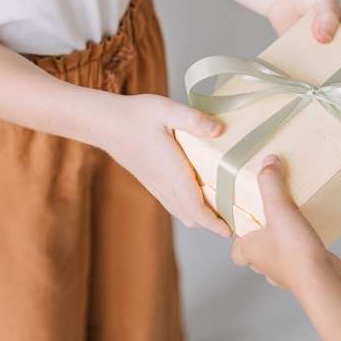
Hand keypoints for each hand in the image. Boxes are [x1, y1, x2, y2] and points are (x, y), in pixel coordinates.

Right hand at [95, 93, 230, 236]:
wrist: (104, 123)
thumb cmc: (135, 115)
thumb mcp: (166, 109)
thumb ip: (194, 120)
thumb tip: (220, 130)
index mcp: (171, 171)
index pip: (194, 207)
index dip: (212, 222)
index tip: (229, 230)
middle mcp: (163, 183)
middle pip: (190, 215)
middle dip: (212, 223)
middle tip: (236, 220)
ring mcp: (155, 184)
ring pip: (181, 211)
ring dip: (201, 216)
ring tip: (223, 213)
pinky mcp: (151, 180)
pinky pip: (172, 202)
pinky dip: (189, 208)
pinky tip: (199, 198)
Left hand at [231, 155, 340, 291]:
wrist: (321, 279)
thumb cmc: (293, 250)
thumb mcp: (279, 209)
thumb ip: (271, 184)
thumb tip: (268, 162)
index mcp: (250, 250)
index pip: (236, 250)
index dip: (239, 237)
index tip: (248, 222)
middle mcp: (264, 265)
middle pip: (257, 252)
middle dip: (262, 237)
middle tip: (272, 218)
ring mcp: (284, 272)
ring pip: (277, 257)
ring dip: (282, 244)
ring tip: (293, 225)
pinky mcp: (303, 274)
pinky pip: (298, 260)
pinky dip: (302, 251)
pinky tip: (312, 238)